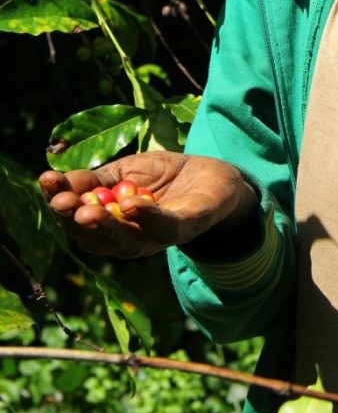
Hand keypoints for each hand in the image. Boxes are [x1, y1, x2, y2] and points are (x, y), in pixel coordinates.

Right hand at [38, 152, 257, 258]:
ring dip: (107, 227)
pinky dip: (148, 218)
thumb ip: (95, 179)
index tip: (46, 181)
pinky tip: (132, 204)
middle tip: (62, 204)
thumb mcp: (124, 171)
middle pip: (98, 239)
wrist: (215, 175)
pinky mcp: (187, 228)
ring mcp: (158, 236)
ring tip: (88, 211)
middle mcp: (131, 238)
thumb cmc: (164, 177)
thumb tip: (55, 179)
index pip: (78, 221)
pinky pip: (165, 228)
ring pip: (127, 241)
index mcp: (111, 224)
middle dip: (76, 222)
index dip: (60, 202)